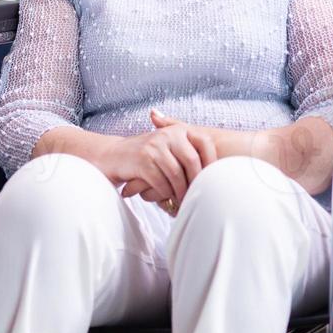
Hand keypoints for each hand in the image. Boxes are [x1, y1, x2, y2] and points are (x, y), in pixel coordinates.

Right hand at [99, 109, 216, 207]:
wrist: (113, 157)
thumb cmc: (148, 158)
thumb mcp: (169, 149)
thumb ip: (190, 155)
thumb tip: (220, 172)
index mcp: (180, 129)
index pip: (205, 143)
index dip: (211, 163)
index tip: (212, 181)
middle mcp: (168, 134)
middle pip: (192, 161)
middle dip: (195, 183)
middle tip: (198, 198)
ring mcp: (154, 145)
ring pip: (176, 175)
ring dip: (181, 193)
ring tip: (183, 203)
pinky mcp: (142, 160)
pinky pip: (161, 182)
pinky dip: (166, 195)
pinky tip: (167, 200)